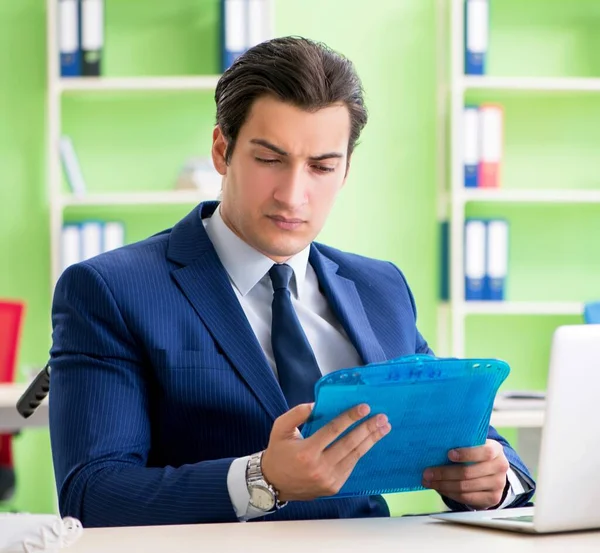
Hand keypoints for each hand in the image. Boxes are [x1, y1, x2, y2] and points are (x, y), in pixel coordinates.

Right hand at [261, 403, 390, 502]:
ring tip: (383, 428)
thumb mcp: (280, 428)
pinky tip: (369, 442)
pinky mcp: (334, 487)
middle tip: (382, 418)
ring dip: (370, 441)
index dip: (350, 418)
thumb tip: (316, 405)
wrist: (273, 483)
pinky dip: (360, 453)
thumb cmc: (278, 452)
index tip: (364, 407)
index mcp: (306, 452)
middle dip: (367, 429)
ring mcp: (328, 480)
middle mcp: (319, 468)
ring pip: (354, 456)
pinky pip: (350, 467)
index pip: (333, 431)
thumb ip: (296, 414)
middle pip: (349, 444)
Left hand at [422, 439, 509, 508]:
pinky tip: (440, 488)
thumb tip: (436, 445)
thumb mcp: (475, 444)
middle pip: (469, 473)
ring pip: (465, 487)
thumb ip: (462, 443)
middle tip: (427, 472)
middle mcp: (500, 467)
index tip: (449, 454)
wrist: (494, 471)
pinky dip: (450, 493)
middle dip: (444, 473)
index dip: (466, 454)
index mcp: (496, 449)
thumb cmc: (477, 454)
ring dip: (443, 485)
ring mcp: (498, 484)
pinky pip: (467, 498)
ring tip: (429, 481)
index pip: (484, 452)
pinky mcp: (493, 498)